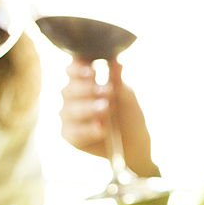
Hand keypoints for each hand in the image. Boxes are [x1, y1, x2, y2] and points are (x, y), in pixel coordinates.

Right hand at [58, 59, 159, 176]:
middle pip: (68, 90)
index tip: (93, 71)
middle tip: (107, 92)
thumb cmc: (128, 115)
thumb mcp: (126, 97)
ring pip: (70, 111)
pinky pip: (74, 131)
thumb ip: (118, 81)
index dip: (78, 69)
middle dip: (87, 90)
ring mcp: (68, 116)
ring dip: (89, 109)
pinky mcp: (70, 135)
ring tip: (106, 109)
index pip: (72, 70)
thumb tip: (115, 61)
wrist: (135, 143)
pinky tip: (102, 129)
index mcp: (83, 82)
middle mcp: (71, 97)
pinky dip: (88, 130)